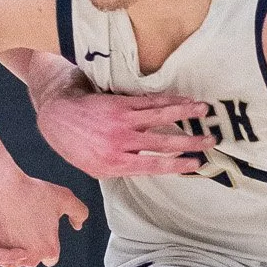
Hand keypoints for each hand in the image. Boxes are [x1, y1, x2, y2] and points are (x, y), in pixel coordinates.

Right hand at [0, 166, 89, 266]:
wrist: (2, 186)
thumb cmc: (32, 191)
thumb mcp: (64, 197)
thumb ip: (79, 212)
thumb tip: (78, 225)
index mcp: (49, 250)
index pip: (51, 257)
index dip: (46, 244)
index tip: (40, 232)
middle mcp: (30, 259)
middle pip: (32, 259)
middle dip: (30, 248)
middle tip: (26, 227)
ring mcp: (10, 256)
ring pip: (15, 260)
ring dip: (14, 251)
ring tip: (13, 230)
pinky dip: (0, 248)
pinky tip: (1, 232)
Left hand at [32, 73, 216, 178]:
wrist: (55, 116)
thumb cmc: (75, 145)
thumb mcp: (94, 167)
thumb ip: (121, 167)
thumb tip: (149, 166)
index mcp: (114, 165)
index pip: (154, 166)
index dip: (178, 165)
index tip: (197, 163)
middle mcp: (119, 144)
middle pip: (163, 143)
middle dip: (190, 141)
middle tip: (211, 140)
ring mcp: (120, 122)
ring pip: (160, 118)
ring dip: (185, 113)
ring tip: (204, 111)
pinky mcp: (119, 104)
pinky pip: (149, 102)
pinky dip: (169, 101)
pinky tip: (183, 100)